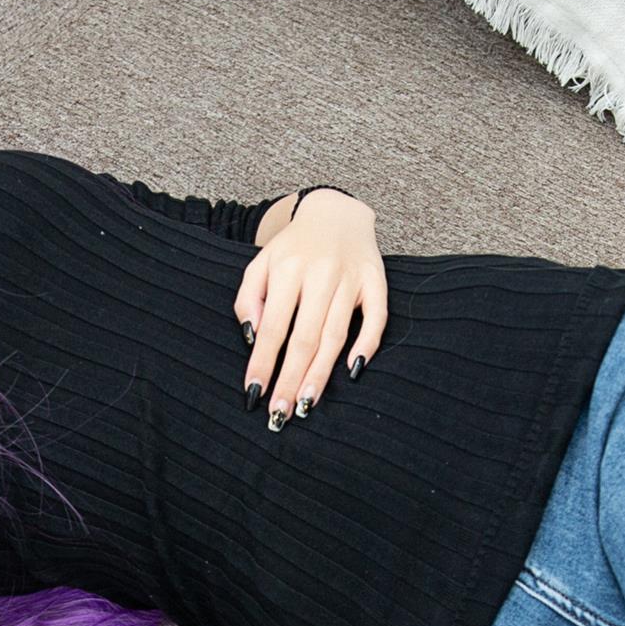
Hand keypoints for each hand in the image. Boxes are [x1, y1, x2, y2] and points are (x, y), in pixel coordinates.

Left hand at [237, 190, 386, 430]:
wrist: (336, 211)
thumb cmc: (293, 248)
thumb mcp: (260, 263)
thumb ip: (248, 298)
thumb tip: (252, 338)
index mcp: (286, 269)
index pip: (272, 326)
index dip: (263, 362)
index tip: (254, 394)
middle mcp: (319, 274)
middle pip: (304, 337)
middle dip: (290, 378)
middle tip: (280, 413)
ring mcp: (350, 278)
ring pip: (335, 334)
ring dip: (321, 373)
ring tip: (306, 403)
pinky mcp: (376, 281)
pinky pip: (375, 318)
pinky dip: (366, 344)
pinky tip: (353, 371)